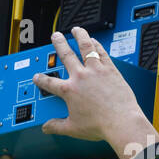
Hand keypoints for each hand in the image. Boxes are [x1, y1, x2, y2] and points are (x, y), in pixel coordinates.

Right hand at [32, 28, 158, 158]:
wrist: (121, 122)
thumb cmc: (100, 125)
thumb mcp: (73, 128)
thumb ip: (57, 126)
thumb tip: (47, 127)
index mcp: (69, 91)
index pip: (50, 83)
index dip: (41, 79)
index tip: (38, 76)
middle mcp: (81, 77)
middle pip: (66, 55)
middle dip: (59, 44)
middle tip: (55, 36)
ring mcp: (96, 71)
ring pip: (86, 47)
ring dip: (80, 36)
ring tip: (76, 29)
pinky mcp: (110, 70)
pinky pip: (102, 53)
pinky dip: (97, 45)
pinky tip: (95, 40)